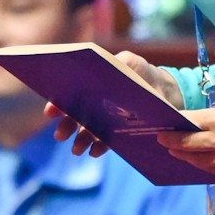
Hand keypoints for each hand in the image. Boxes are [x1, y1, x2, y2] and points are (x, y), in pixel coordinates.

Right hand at [43, 50, 185, 157]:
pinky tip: (94, 152)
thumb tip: (104, 69)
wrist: (164, 91)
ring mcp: (104, 121)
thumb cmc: (142, 73)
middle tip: (60, 136)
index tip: (50, 113)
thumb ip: (117, 63)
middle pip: (74, 117)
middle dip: (65, 127)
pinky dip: (98, 148)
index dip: (57, 104)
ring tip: (76, 150)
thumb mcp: (130, 63)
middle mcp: (93, 105)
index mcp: (91, 86)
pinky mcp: (117, 134)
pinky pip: (105, 142)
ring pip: (87, 132)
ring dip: (79, 141)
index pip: (69, 95)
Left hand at [156, 100, 214, 181]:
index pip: (186, 125)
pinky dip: (203, 165)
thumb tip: (190, 126)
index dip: (171, 128)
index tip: (161, 129)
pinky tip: (198, 160)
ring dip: (185, 156)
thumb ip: (210, 120)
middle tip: (162, 140)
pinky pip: (211, 171)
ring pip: (196, 161)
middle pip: (186, 145)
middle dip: (172, 143)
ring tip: (177, 151)